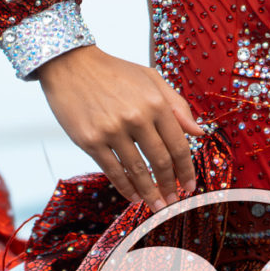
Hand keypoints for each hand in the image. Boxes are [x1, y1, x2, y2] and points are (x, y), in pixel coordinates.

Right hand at [37, 45, 205, 209]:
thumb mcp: (151, 79)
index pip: (178, 145)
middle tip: (174, 202)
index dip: (186, 169)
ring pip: (137, 171)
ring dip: (150, 193)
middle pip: (160, 161)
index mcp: (155, 103)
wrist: (70, 64)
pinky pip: (112, 170)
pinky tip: (134, 196)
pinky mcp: (89, 140)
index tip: (190, 185)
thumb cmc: (114, 71)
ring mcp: (111, 131)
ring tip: (157, 206)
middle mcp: (136, 118)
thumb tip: (199, 132)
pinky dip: (125, 187)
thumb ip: (177, 105)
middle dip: (170, 186)